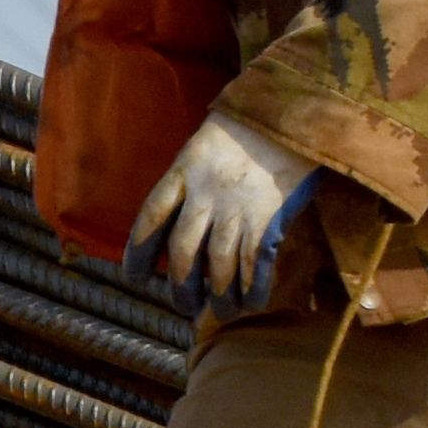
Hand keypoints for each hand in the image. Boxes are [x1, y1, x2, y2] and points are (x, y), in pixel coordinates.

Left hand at [129, 110, 322, 302]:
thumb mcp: (202, 148)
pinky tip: (252, 301)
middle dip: (182, 286)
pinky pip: (256, 262)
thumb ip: (188, 183)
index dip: (138, 252)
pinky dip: (254, 287)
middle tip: (185, 306)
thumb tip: (179, 227)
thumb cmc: (246, 130)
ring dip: (219, 295)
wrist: (291, 114)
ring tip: (222, 312)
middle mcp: (205, 195)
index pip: (150, 218)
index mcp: (183, 172)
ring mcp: (238, 209)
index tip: (135, 277)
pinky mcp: (269, 217)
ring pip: (220, 264)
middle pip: (184, 251)